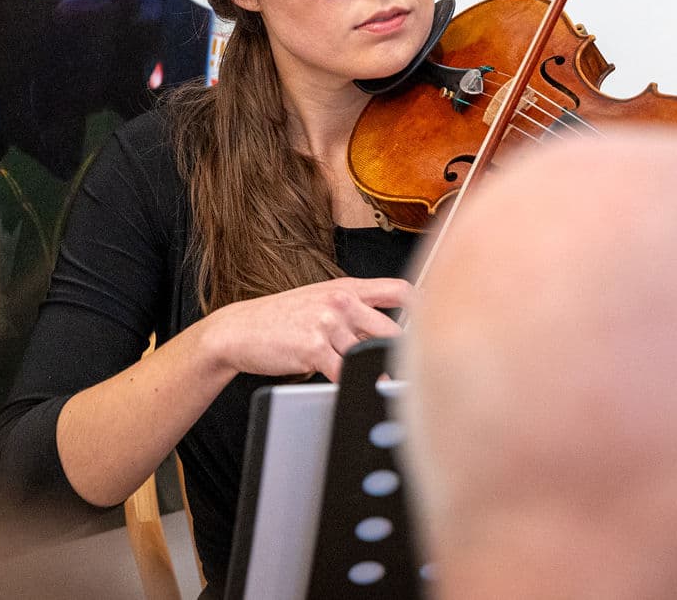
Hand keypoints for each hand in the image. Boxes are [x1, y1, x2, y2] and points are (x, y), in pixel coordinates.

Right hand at [197, 276, 411, 382]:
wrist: (240, 330)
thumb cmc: (281, 319)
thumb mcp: (320, 302)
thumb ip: (355, 312)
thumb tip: (390, 336)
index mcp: (347, 287)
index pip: (400, 290)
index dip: (423, 309)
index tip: (435, 327)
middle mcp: (341, 299)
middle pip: (392, 331)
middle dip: (400, 358)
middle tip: (408, 377)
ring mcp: (328, 322)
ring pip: (369, 356)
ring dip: (373, 376)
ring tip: (377, 387)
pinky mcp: (315, 346)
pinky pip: (345, 373)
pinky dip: (352, 386)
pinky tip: (351, 389)